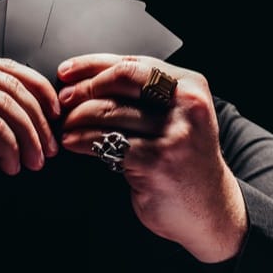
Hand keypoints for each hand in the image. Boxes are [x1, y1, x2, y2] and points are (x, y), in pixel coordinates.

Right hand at [0, 56, 59, 255]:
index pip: (6, 68)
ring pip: (2, 104)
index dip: (39, 91)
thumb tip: (41, 115)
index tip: (56, 118)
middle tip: (49, 148)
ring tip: (33, 161)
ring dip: (27, 136)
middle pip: (8, 83)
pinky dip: (8, 147)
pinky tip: (10, 165)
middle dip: (38, 118)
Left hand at [57, 54, 246, 262]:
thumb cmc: (184, 161)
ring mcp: (173, 133)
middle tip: (62, 102)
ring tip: (63, 125)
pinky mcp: (156, 161)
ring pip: (109, 111)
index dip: (93, 65)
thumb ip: (144, 95)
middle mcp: (186, 105)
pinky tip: (70, 143)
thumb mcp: (175, 118)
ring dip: (76, 118)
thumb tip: (85, 79)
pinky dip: (81, 140)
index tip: (67, 71)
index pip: (132, 63)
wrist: (209, 208)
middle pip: (120, 80)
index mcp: (190, 86)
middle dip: (83, 89)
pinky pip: (106, 142)